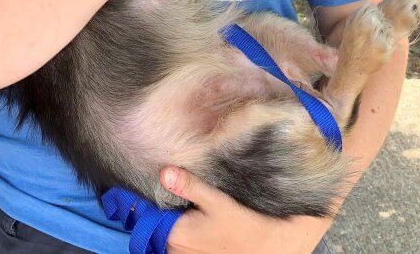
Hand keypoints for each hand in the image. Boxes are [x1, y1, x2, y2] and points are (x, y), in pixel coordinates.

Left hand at [160, 166, 325, 253]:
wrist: (268, 245)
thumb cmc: (244, 224)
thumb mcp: (217, 201)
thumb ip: (189, 186)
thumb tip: (164, 172)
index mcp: (176, 235)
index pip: (151, 213)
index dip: (156, 196)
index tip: (162, 181)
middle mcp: (176, 249)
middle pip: (160, 220)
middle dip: (168, 205)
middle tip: (181, 190)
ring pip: (169, 229)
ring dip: (175, 216)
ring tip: (193, 204)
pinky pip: (179, 239)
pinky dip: (184, 227)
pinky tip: (198, 217)